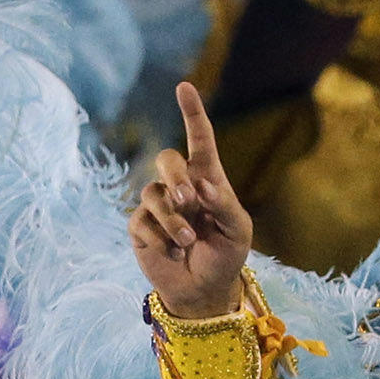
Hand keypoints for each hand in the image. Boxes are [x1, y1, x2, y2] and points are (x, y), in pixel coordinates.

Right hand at [132, 82, 253, 319]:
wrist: (203, 292)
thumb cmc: (225, 256)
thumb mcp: (238, 231)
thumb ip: (225, 204)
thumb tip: (200, 185)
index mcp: (207, 179)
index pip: (199, 139)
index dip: (191, 112)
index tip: (183, 86)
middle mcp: (179, 186)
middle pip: (167, 159)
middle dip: (175, 176)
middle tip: (188, 200)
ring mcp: (158, 206)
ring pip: (153, 193)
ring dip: (172, 219)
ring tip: (186, 241)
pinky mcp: (140, 226)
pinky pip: (142, 221)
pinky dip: (160, 239)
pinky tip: (172, 253)